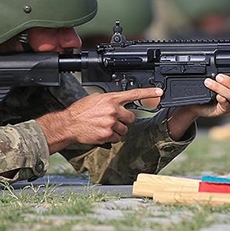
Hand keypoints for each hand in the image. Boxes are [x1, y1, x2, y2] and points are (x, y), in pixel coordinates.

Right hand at [35, 87, 162, 152]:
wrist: (70, 123)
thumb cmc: (81, 111)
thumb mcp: (96, 99)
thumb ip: (110, 100)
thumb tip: (119, 103)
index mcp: (111, 98)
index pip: (134, 94)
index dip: (149, 93)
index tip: (160, 92)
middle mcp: (113, 110)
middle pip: (132, 117)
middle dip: (125, 120)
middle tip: (114, 120)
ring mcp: (111, 123)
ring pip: (125, 129)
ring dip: (118, 130)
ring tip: (105, 126)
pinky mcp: (108, 134)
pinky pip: (117, 138)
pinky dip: (112, 137)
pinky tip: (102, 132)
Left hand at [165, 74, 229, 139]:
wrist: (195, 101)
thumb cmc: (205, 87)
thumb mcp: (214, 76)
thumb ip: (221, 71)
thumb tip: (221, 63)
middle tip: (218, 77)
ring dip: (220, 88)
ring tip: (208, 83)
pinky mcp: (224, 110)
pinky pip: (227, 105)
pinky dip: (221, 99)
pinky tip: (215, 96)